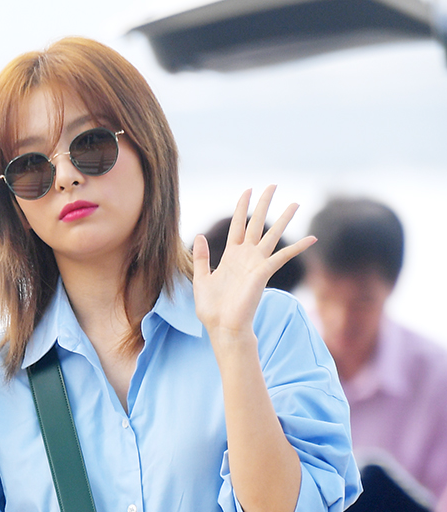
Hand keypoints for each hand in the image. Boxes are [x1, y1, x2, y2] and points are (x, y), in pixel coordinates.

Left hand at [192, 185, 315, 349]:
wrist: (222, 327)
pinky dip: (298, 247)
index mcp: (230, 256)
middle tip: (273, 185)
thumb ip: (200, 258)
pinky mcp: (263, 273)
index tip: (248, 190)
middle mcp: (246, 257)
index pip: (237, 225)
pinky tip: (312, 238)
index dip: (242, 207)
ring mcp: (256, 264)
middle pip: (256, 223)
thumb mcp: (200, 279)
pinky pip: (283, 256)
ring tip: (296, 203)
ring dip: (284, 219)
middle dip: (265, 204)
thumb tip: (199, 235)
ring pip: (272, 235)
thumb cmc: (211, 309)